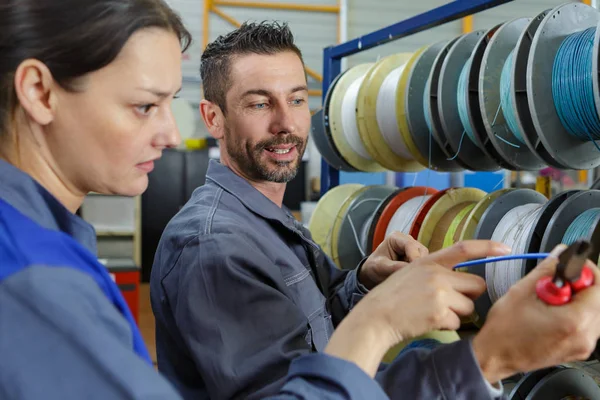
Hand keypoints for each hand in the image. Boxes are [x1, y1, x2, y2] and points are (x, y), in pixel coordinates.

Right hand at [325, 240, 510, 376]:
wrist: (376, 316)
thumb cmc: (394, 297)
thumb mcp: (411, 273)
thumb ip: (436, 272)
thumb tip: (465, 280)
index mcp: (429, 261)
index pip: (464, 248)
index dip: (487, 246)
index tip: (506, 248)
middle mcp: (436, 274)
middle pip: (476, 284)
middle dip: (468, 295)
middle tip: (448, 302)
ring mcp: (438, 293)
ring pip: (470, 306)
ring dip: (457, 313)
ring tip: (433, 312)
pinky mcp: (439, 313)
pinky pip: (458, 322)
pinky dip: (447, 325)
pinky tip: (429, 321)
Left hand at [359, 231, 428, 288]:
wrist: (373, 272)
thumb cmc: (374, 267)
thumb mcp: (380, 267)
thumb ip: (394, 267)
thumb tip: (409, 269)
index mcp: (396, 237)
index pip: (410, 245)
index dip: (415, 258)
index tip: (416, 272)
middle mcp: (407, 240)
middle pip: (421, 251)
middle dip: (419, 264)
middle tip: (415, 278)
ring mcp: (414, 249)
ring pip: (426, 258)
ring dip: (420, 268)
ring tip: (411, 279)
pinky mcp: (418, 258)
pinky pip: (425, 264)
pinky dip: (421, 271)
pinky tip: (415, 279)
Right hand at [472, 245, 599, 383]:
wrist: (496, 355)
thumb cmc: (504, 330)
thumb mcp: (522, 291)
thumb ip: (546, 270)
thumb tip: (561, 254)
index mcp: (574, 321)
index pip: (598, 287)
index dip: (585, 271)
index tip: (571, 266)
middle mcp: (584, 336)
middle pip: (598, 299)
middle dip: (579, 286)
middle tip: (555, 283)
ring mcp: (583, 346)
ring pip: (593, 311)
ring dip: (577, 299)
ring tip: (551, 300)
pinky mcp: (579, 349)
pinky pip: (587, 324)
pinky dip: (574, 313)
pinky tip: (553, 312)